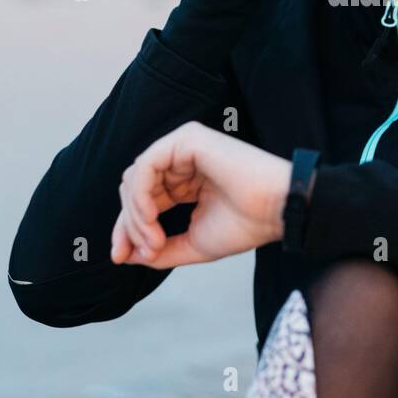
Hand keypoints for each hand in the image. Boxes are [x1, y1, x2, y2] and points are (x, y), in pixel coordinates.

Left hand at [110, 121, 292, 268]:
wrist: (277, 211)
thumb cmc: (246, 225)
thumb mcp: (193, 244)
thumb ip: (159, 249)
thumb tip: (125, 255)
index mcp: (185, 181)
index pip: (143, 200)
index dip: (127, 229)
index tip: (120, 258)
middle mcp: (181, 161)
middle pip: (133, 188)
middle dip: (130, 224)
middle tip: (147, 250)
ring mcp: (184, 146)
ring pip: (135, 178)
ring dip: (136, 214)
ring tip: (154, 240)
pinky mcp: (187, 139)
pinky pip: (145, 166)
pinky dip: (141, 195)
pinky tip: (153, 217)